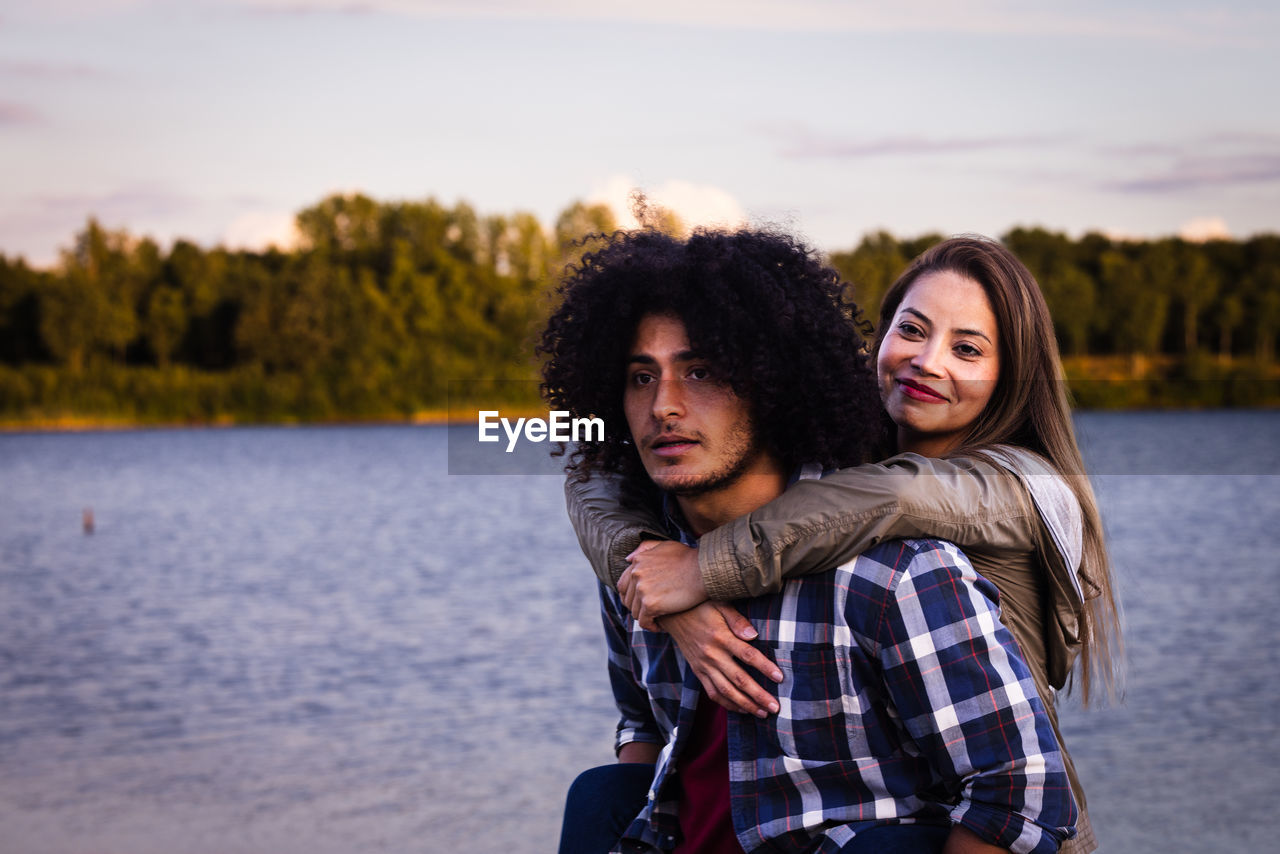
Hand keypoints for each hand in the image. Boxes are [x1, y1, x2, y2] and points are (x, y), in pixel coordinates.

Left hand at [618, 540, 706, 630]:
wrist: (704, 570)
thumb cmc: (689, 558)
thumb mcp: (665, 546)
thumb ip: (645, 549)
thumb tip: (628, 559)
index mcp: (637, 562)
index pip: (623, 585)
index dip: (631, 597)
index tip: (642, 603)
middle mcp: (636, 574)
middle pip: (628, 600)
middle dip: (638, 608)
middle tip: (651, 614)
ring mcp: (642, 589)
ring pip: (635, 612)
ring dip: (646, 618)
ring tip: (658, 621)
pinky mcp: (650, 604)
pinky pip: (644, 622)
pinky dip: (651, 626)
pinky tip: (661, 627)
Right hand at [659, 602, 783, 717]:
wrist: (672, 615)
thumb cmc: (700, 606)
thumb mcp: (719, 604)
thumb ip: (737, 619)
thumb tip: (753, 635)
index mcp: (721, 637)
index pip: (748, 655)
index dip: (765, 667)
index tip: (780, 678)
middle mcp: (712, 655)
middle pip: (739, 679)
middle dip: (759, 695)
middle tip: (776, 707)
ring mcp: (704, 666)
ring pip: (726, 691)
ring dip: (745, 705)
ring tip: (763, 714)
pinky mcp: (698, 672)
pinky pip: (713, 693)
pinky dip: (727, 704)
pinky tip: (742, 709)